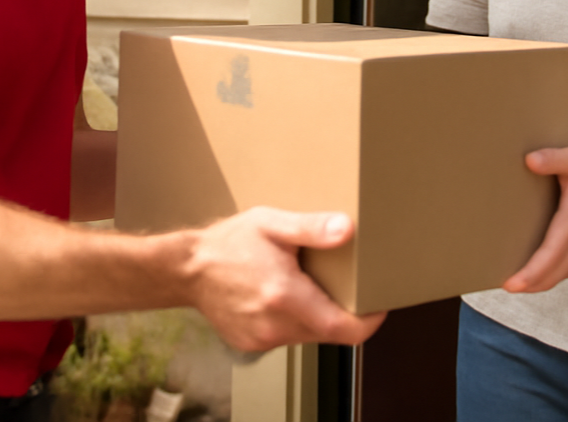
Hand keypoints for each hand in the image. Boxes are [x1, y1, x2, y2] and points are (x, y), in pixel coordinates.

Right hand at [185, 207, 385, 352]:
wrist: (188, 268)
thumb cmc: (230, 242)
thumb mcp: (272, 224)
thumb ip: (311, 228)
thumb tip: (347, 229)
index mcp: (284, 297)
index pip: (342, 329)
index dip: (368, 322)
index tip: (379, 304)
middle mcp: (274, 326)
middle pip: (328, 332)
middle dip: (342, 312)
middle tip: (346, 283)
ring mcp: (262, 340)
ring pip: (308, 335)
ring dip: (316, 314)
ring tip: (307, 282)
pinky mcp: (252, 344)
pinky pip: (286, 337)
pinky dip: (293, 320)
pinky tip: (281, 294)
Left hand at [503, 147, 567, 293]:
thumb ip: (554, 158)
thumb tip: (529, 161)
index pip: (553, 251)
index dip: (533, 271)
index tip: (512, 283)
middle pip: (555, 271)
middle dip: (531, 283)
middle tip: (504, 287)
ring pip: (560, 274)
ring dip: (537, 284)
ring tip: (511, 285)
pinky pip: (563, 269)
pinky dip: (546, 278)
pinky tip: (529, 278)